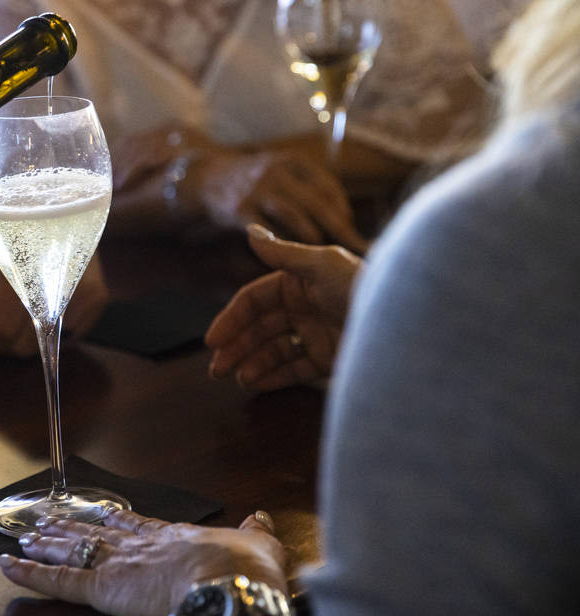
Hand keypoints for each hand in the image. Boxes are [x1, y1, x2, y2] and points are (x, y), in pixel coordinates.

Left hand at [0, 242, 109, 357]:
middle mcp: (57, 287)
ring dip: (28, 339)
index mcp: (21, 275)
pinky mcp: (99, 296)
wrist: (55, 205)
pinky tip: (45, 309)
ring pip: (46, 343)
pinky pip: (71, 335)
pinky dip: (55, 332)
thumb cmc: (9, 233)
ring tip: (19, 314)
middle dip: (5, 343)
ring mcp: (82, 293)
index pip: (2, 332)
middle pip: (24, 344)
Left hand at [0, 510, 286, 615]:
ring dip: (46, 546)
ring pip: (73, 551)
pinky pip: (58, 582)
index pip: (136, 525)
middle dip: (71, 527)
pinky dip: (30, 574)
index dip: (115, 519)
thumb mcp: (258, 547)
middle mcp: (140, 546)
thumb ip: (255, 533)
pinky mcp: (102, 588)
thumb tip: (260, 518)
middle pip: (96, 533)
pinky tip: (7, 565)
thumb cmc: (245, 572)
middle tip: (48, 520)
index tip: (100, 510)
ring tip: (23, 538)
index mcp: (173, 538)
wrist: (230, 585)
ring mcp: (117, 564)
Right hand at [191, 150, 367, 251]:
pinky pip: (268, 232)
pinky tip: (291, 256)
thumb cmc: (255, 183)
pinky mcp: (240, 210)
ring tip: (324, 254)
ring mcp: (257, 189)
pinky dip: (283, 245)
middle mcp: (277, 171)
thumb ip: (308, 192)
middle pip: (316, 203)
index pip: (328, 187)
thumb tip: (345, 222)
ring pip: (295, 217)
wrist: (207, 178)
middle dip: (339, 228)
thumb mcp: (282, 173)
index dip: (343, 210)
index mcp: (292, 162)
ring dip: (313, 238)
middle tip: (356, 249)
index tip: (353, 230)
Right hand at [205, 224, 362, 389]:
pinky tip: (256, 384)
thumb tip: (250, 231)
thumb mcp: (320, 265)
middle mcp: (303, 308)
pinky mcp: (328, 359)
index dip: (231, 319)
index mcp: (297, 282)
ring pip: (273, 351)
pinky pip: (294, 370)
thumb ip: (282, 253)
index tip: (213, 340)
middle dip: (237, 348)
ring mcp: (315, 334)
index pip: (254, 301)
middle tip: (216, 370)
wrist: (402, 325)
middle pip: (259, 329)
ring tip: (237, 379)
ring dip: (252, 364)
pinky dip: (274, 377)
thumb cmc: (360, 287)